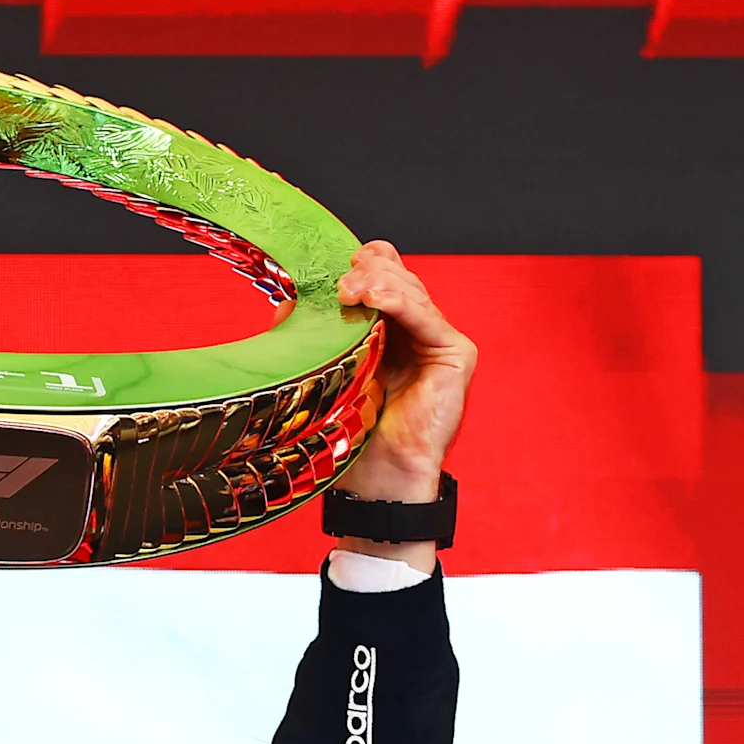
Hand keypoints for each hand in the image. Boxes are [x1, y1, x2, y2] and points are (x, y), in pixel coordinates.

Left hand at [336, 243, 474, 506]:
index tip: (335, 267)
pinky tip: (373, 297)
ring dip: (378, 284)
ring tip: (349, 289)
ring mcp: (440, 342)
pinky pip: (426, 317)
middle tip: (338, 283)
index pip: (386, 280)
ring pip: (412, 292)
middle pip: (400, 280)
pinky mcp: (456, 354)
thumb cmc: (354, 436)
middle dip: (367, 273)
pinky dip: (399, 302)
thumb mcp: (328, 372)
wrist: (378, 478)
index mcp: (392, 333)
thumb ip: (315, 336)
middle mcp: (419, 334)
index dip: (367, 265)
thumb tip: (288, 304)